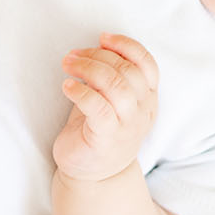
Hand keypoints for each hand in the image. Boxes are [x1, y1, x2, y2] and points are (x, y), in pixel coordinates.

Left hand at [52, 33, 159, 182]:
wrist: (93, 175)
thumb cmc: (99, 130)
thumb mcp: (111, 100)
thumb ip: (113, 75)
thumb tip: (101, 45)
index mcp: (148, 99)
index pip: (147, 64)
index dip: (126, 46)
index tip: (102, 38)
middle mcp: (142, 112)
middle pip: (127, 71)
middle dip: (97, 56)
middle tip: (72, 56)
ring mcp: (127, 126)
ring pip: (116, 86)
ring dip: (88, 69)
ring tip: (68, 66)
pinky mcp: (106, 138)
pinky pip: (98, 108)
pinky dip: (81, 92)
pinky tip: (67, 87)